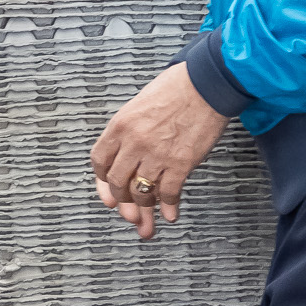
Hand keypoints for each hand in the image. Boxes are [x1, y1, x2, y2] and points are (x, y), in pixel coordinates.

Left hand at [89, 62, 227, 239]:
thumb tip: (128, 153)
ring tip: (147, 221)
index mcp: (119, 125)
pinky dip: (169, 207)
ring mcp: (156, 154)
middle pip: (118, 182)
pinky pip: (169, 193)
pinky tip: (170, 215)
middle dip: (122, 201)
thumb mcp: (139, 105)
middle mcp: (134, 142)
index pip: (99, 161)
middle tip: (128, 212)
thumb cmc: (175, 89)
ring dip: (144, 210)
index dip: (102, 181)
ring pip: (142, 192)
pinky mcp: (181, 163)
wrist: (206, 84)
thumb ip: (129, 130)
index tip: (108, 191)